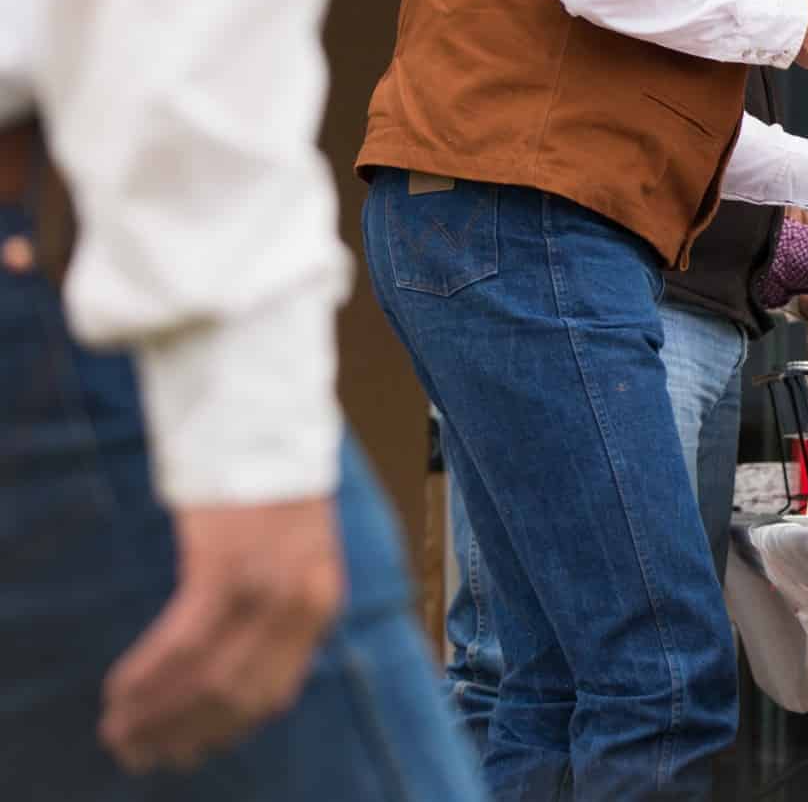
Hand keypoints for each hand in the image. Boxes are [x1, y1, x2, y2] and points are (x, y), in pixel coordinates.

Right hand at [98, 498, 345, 771]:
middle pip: (237, 698)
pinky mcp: (226, 566)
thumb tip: (232, 671)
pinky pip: (181, 642)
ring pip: (206, 679)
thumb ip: (277, 610)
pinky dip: (147, 675)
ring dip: (156, 712)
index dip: (223, 732)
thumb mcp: (295, 557)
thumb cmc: (269, 488)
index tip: (186, 752)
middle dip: (182, 732)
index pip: (275, 695)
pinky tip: (119, 691)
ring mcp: (266, 586)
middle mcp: (302, 604)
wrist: (264, 422)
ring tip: (119, 731)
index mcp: (322, 605)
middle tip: (138, 752)